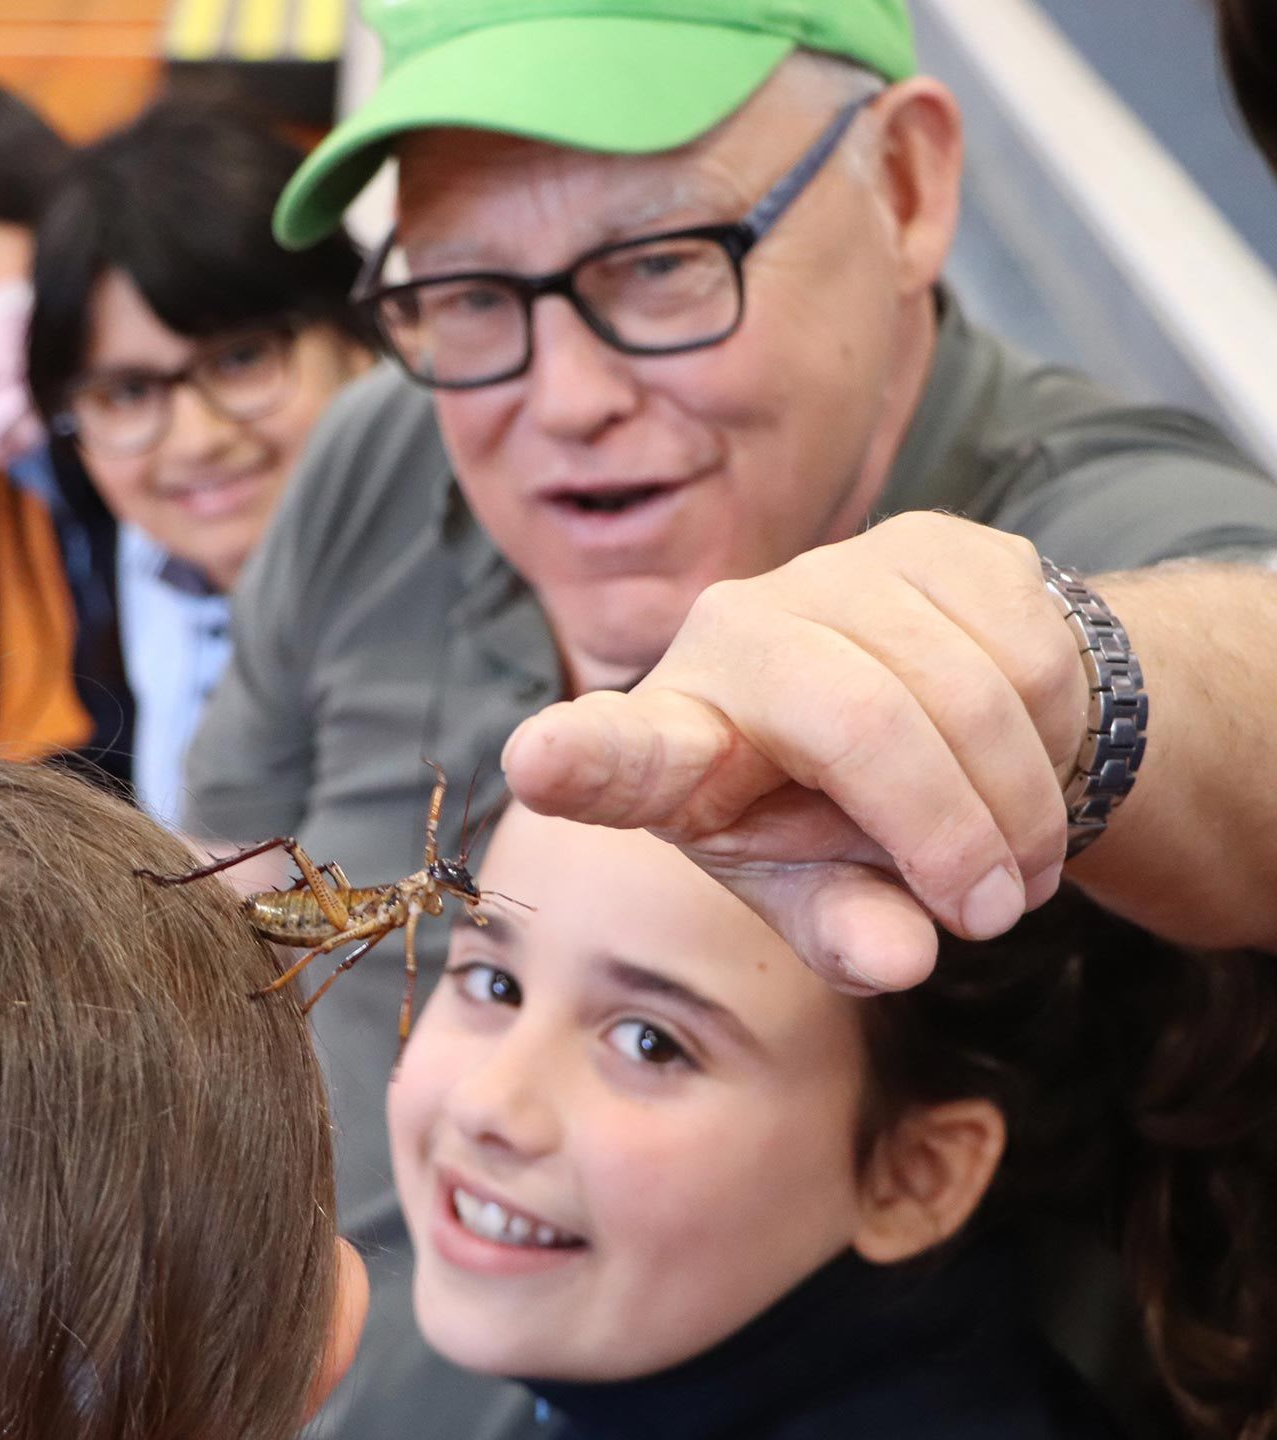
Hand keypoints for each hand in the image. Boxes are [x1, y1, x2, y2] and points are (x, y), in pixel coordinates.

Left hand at [502, 514, 1087, 991]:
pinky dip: (1056, 736)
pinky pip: (1028, 645)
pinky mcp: (928, 540)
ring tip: (1020, 863)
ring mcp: (829, 572)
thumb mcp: (822, 893)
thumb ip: (844, 932)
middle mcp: (730, 635)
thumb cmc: (840, 818)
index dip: (581, 757)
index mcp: (675, 739)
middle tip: (993, 912)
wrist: (940, 714)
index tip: (537, 763)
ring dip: (1020, 802)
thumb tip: (899, 957)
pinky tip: (1033, 768)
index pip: (621, 750)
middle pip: (857, 721)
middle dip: (948, 833)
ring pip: (963, 686)